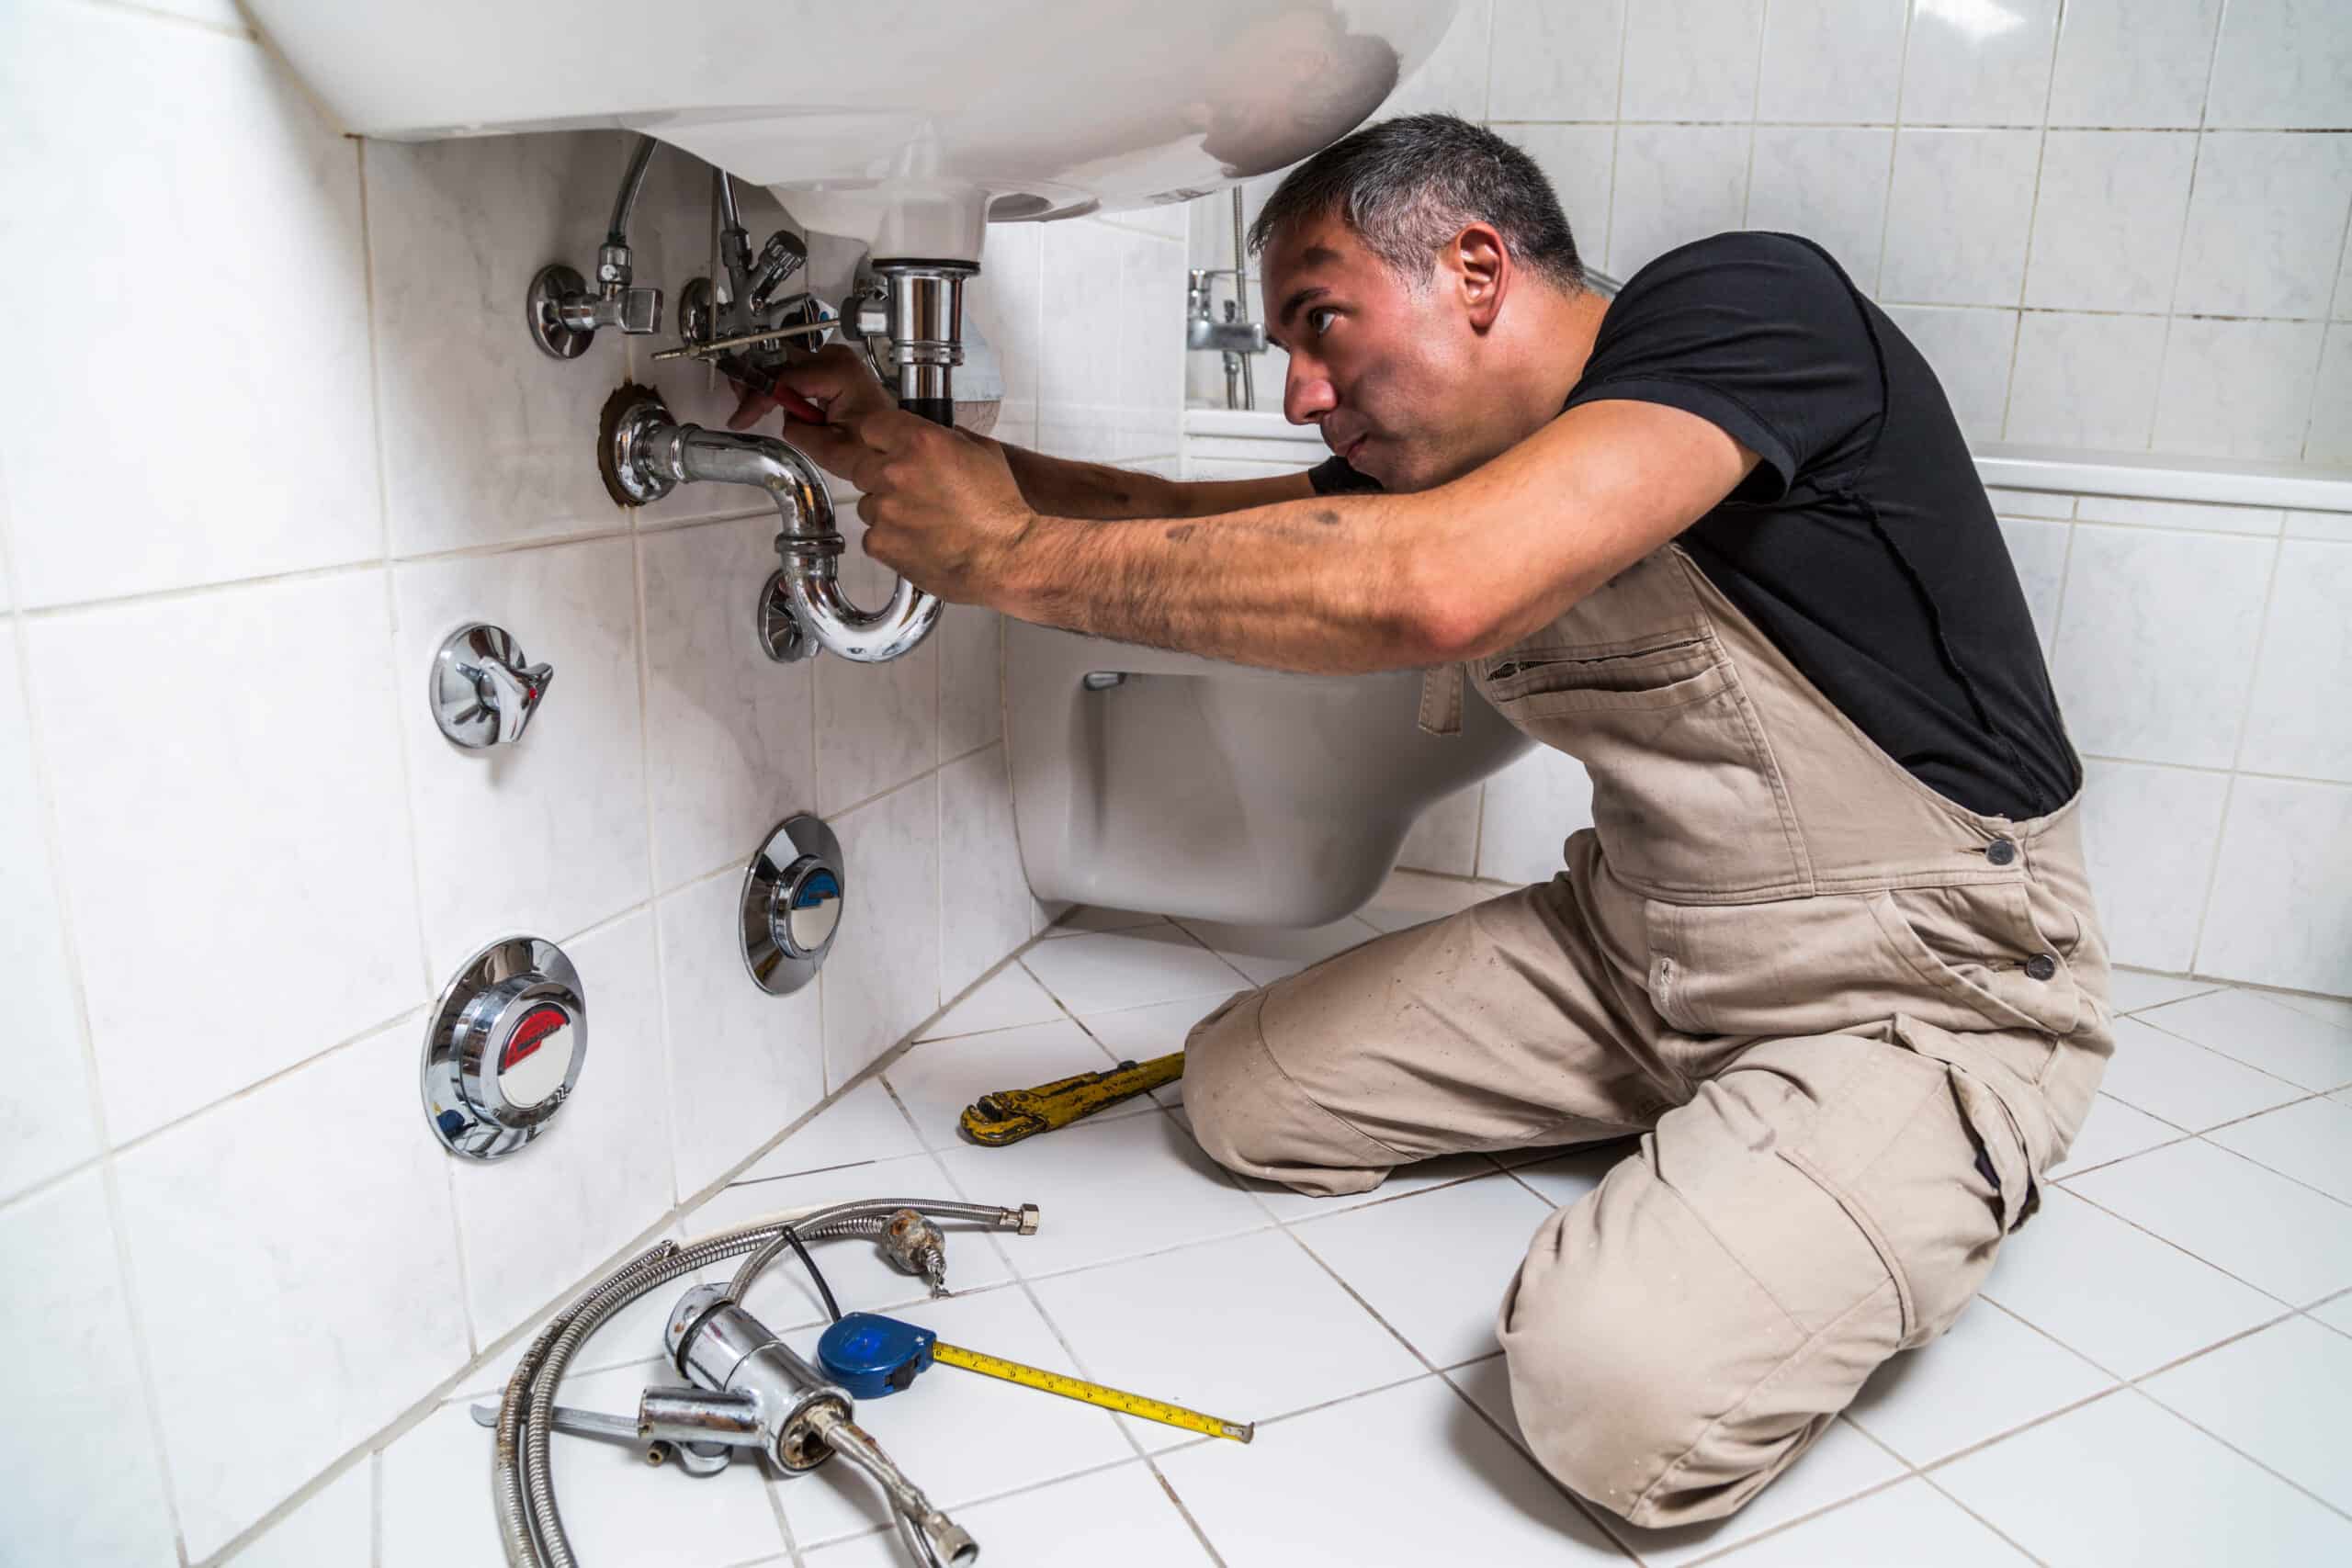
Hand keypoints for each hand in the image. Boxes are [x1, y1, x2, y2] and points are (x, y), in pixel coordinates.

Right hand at [725, 343, 888, 478]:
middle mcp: (836, 358)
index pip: (785, 380)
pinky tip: (767, 397)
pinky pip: (798, 370)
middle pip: (782, 364)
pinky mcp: (832, 366)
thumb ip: (796, 428)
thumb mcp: (829, 447)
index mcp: (838, 373)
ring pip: (786, 363)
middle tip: (739, 407)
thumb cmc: (871, 446)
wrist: (895, 443)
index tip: (742, 419)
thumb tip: (784, 416)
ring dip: (765, 382)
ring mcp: (835, 359)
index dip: (758, 399)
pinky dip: (781, 384)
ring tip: (748, 404)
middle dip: (756, 385)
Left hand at [828, 407, 1035, 606]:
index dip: (882, 439)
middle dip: (882, 475)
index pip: (872, 426)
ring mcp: (884, 509)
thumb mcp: (984, 452)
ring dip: (886, 509)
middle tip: (912, 490)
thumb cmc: (1000, 510)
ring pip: (867, 502)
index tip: (889, 448)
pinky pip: (872, 535)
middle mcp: (896, 471)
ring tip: (922, 521)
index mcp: (920, 442)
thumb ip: (949, 437)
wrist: (1006, 558)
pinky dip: (890, 539)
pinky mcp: (880, 543)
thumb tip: (938, 433)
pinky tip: (919, 541)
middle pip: (862, 465)